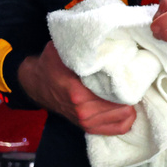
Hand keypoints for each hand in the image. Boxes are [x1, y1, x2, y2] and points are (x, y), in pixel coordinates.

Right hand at [18, 41, 135, 134]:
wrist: (36, 84)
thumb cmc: (50, 65)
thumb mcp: (61, 50)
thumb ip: (81, 48)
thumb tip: (105, 39)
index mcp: (78, 94)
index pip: (117, 92)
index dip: (127, 79)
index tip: (130, 69)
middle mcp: (84, 112)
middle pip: (125, 105)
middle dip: (130, 91)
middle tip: (130, 77)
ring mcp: (87, 123)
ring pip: (125, 116)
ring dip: (128, 102)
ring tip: (126, 88)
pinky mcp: (90, 128)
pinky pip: (120, 127)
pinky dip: (126, 116)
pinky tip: (124, 103)